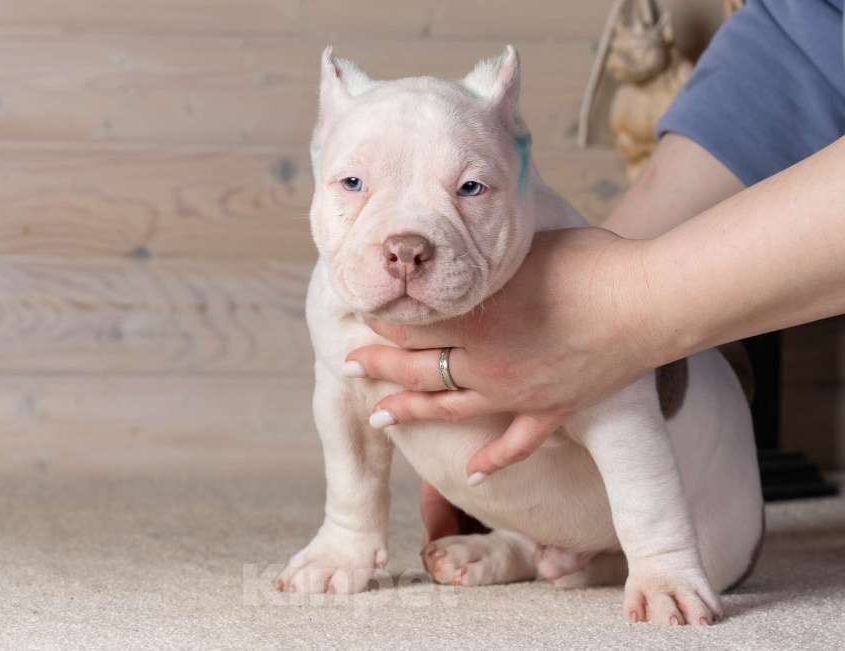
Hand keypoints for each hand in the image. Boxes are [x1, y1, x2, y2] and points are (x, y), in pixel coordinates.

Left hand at [346, 227, 656, 481]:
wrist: (647, 300)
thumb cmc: (589, 263)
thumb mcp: (523, 249)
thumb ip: (486, 259)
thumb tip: (461, 250)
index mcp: (476, 319)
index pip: (412, 325)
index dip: (382, 322)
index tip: (362, 314)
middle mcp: (487, 363)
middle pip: (417, 369)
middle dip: (377, 366)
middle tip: (349, 363)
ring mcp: (518, 393)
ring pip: (450, 409)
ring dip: (411, 413)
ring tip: (380, 417)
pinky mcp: (552, 410)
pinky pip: (515, 445)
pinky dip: (494, 462)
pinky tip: (472, 476)